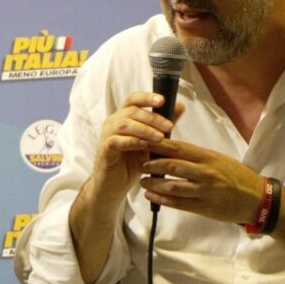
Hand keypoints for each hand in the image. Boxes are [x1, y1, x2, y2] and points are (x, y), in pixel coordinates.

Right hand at [92, 92, 182, 208]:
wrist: (115, 186)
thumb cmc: (133, 162)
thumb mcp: (151, 142)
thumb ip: (163, 124)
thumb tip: (180, 106)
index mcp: (124, 116)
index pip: (133, 99)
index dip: (147, 97)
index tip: (162, 100)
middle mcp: (113, 122)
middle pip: (131, 110)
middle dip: (152, 117)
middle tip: (169, 127)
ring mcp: (106, 136)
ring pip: (123, 124)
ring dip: (144, 129)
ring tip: (160, 138)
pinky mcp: (104, 151)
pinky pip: (115, 141)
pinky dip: (131, 141)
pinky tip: (143, 146)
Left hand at [141, 139, 263, 224]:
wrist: (257, 199)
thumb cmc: (237, 176)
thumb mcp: (220, 159)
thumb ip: (198, 156)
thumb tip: (174, 150)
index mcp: (209, 157)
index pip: (179, 148)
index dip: (159, 146)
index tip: (146, 143)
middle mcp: (206, 172)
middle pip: (172, 166)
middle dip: (153, 164)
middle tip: (140, 163)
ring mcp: (204, 191)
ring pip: (172, 186)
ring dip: (154, 183)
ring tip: (142, 181)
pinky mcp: (204, 208)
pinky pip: (179, 203)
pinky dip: (162, 199)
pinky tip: (152, 195)